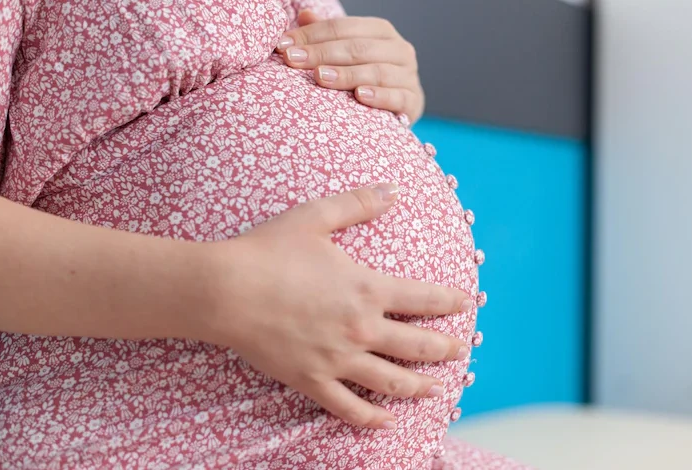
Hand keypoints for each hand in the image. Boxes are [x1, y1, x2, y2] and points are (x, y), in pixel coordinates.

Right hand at [195, 184, 470, 429]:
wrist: (225, 290)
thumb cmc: (268, 251)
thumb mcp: (315, 217)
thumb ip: (358, 204)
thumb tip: (394, 189)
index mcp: (367, 289)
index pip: (423, 298)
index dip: (449, 301)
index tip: (465, 303)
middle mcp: (361, 329)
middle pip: (416, 345)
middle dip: (444, 348)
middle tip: (459, 349)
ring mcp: (338, 360)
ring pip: (391, 382)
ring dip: (419, 386)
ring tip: (437, 390)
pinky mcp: (311, 380)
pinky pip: (348, 407)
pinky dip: (371, 418)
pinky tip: (387, 423)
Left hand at [277, 11, 424, 123]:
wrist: (400, 108)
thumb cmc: (367, 78)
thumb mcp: (348, 55)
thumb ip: (328, 37)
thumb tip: (304, 15)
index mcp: (381, 31)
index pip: (344, 28)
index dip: (312, 35)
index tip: (284, 46)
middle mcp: (399, 49)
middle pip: (358, 48)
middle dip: (322, 53)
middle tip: (294, 61)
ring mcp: (409, 76)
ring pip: (377, 71)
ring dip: (346, 74)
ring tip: (320, 78)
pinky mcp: (413, 101)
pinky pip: (397, 97)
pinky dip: (379, 96)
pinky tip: (359, 96)